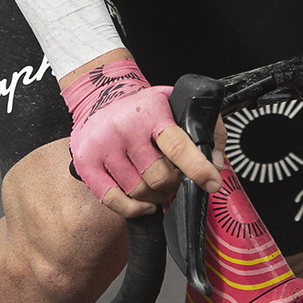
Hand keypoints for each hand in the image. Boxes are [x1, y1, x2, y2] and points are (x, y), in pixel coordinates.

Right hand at [61, 55, 224, 217]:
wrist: (100, 94)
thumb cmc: (143, 105)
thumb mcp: (177, 102)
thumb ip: (206, 128)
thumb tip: (215, 163)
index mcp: (151, 111)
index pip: (176, 145)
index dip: (196, 168)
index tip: (210, 182)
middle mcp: (125, 128)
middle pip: (159, 176)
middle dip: (174, 184)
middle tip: (176, 179)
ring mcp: (103, 147)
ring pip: (139, 191)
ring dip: (156, 196)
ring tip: (159, 186)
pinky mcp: (87, 164)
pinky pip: (113, 201)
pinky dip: (133, 208)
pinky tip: (144, 202)